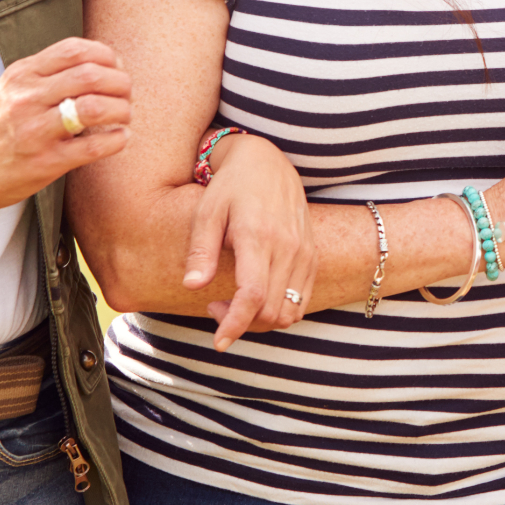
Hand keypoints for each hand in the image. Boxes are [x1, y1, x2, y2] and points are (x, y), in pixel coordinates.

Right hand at [0, 37, 129, 215]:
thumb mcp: (14, 88)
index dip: (107, 56)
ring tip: (124, 116)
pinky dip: (118, 140)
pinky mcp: (46, 162)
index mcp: (22, 74)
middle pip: (91, 75)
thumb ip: (50, 73)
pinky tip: (120, 138)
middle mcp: (26, 98)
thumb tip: (105, 64)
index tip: (116, 69)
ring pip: (95, 107)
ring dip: (122, 110)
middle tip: (126, 96)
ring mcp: (35, 130)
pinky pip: (94, 146)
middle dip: (121, 83)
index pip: (75, 49)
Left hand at [184, 134, 316, 350]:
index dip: (236, 324)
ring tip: (234, 304)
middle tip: (214, 308)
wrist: (268, 163)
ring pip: (289, 312)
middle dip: (241, 323)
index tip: (219, 341)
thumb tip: (192, 286)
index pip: (253, 295)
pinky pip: (301, 301)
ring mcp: (304, 253)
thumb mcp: (207, 212)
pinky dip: (279, 312)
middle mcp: (288, 248)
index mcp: (258, 237)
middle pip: (272, 311)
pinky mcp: (312, 256)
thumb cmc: (231, 186)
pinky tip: (257, 298)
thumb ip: (201, 250)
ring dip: (261, 321)